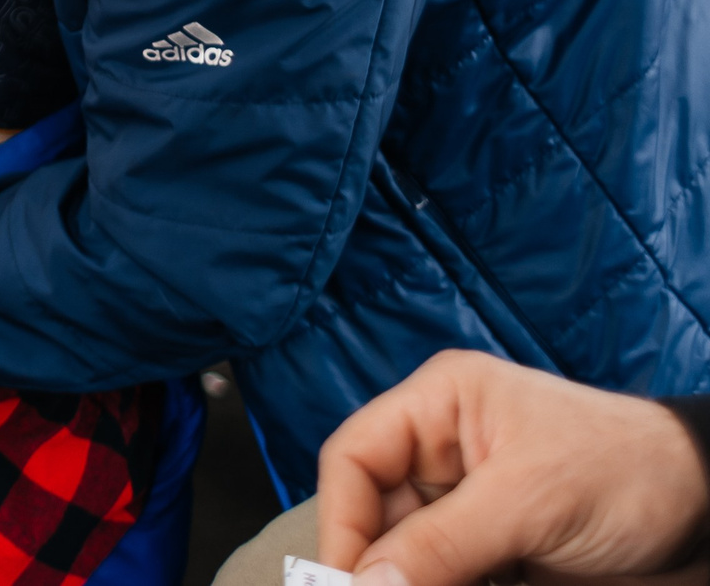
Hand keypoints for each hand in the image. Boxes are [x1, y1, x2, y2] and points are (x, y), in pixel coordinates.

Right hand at [317, 349, 709, 585]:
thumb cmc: (631, 473)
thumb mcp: (530, 502)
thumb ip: (441, 546)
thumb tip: (364, 585)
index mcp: (440, 406)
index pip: (354, 459)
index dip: (341, 522)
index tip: (344, 583)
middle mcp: (444, 452)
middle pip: (377, 517)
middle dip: (382, 569)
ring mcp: (471, 506)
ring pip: (410, 558)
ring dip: (415, 584)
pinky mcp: (497, 552)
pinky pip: (447, 577)